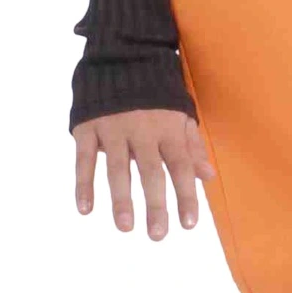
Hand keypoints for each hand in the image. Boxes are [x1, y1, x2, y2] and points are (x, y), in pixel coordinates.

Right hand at [74, 108, 213, 238]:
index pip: (180, 166)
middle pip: (151, 171)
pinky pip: (84, 159)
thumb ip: (192, 145)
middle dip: (155, 205)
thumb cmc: (156, 94)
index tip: (188, 224)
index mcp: (168, 128)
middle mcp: (142, 130)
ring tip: (125, 227)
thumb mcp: (181, 113)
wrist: (121, 57)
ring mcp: (113, 128)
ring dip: (121, 199)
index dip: (186, 195)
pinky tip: (85, 208)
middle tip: (158, 235)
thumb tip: (208, 176)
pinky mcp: (88, 126)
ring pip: (117, 168)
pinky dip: (83, 184)